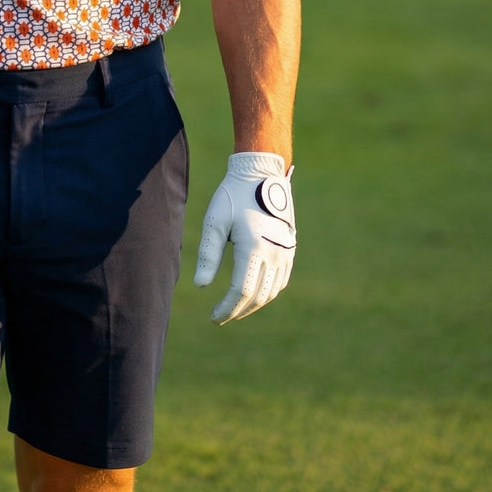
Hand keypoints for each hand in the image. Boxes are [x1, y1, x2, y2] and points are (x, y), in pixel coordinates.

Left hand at [193, 152, 295, 323]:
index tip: (214, 317)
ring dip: (253, 304)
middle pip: (257, 297)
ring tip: (234, 308)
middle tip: (221, 316)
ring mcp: (285, 251)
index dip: (227, 308)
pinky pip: (281, 280)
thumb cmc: (233, 196)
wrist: (261, 173)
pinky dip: (267, 292)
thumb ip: (208, 254)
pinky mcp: (290, 248)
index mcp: (253, 247)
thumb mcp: (215, 221)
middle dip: (238, 311)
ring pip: (271, 292)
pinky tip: (254, 294)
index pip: (241, 292)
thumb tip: (201, 286)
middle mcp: (274, 253)